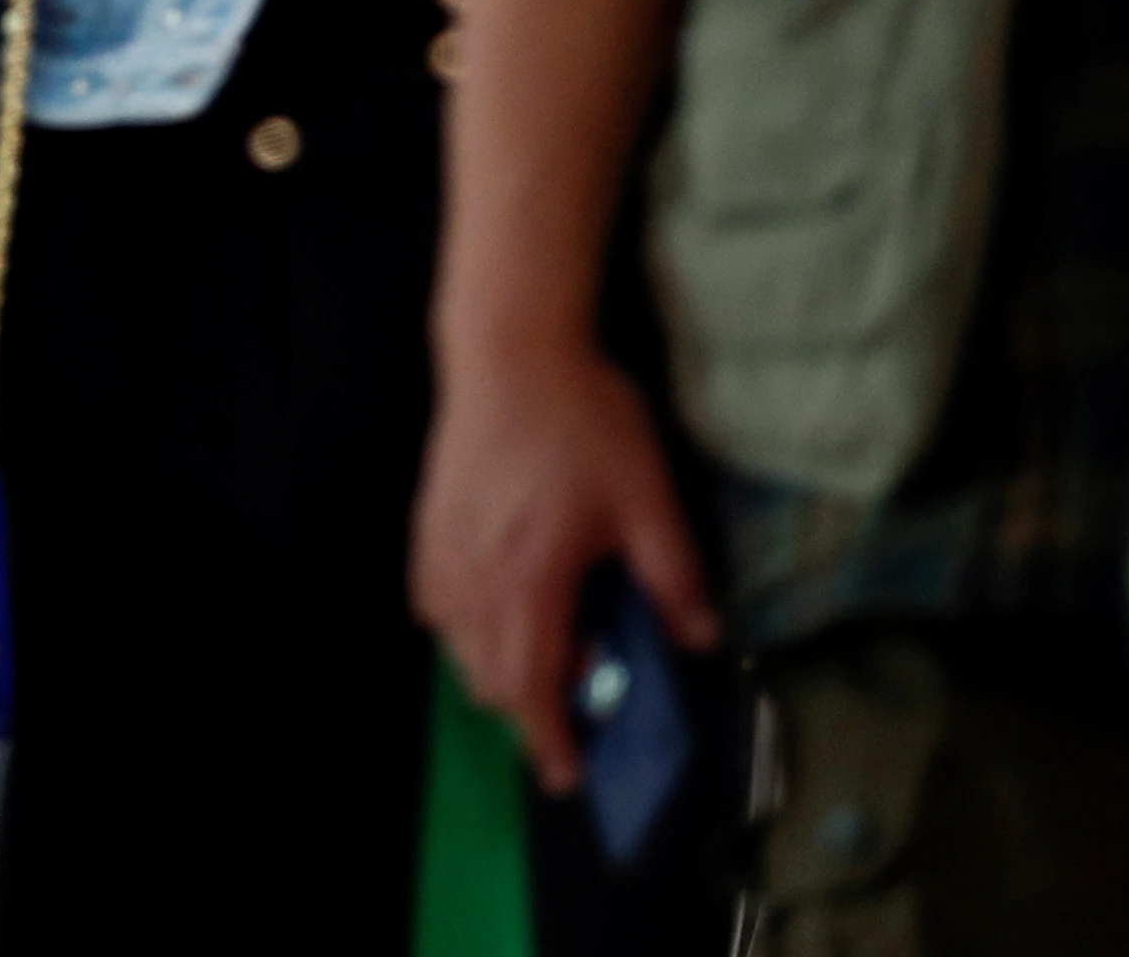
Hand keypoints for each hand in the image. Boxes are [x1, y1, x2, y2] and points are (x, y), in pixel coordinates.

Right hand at [410, 336, 717, 789]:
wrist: (510, 352)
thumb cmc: (583, 421)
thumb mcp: (648, 497)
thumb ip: (673, 576)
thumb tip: (701, 638)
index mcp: (534, 579)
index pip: (533, 685)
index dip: (548, 738)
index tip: (567, 774)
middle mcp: (478, 578)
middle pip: (490, 678)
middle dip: (528, 707)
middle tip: (576, 693)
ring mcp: (445, 554)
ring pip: (458, 647)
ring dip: (497, 668)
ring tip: (543, 647)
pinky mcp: (428, 528)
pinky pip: (435, 606)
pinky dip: (463, 629)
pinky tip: (494, 604)